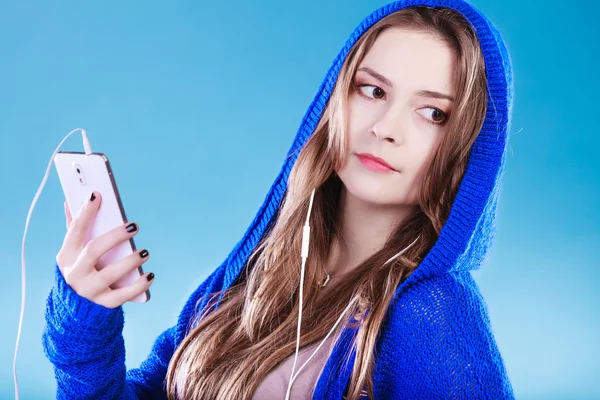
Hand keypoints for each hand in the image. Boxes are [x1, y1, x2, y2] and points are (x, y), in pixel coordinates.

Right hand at [56, 191, 153, 307]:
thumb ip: (74, 229)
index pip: (75, 231)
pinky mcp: (104, 304)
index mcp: (66, 256)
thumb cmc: (79, 271)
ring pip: (110, 274)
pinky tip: (150, 274)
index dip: (85, 212)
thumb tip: (70, 202)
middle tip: (134, 226)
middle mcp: (75, 273)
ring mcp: (89, 290)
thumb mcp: (71, 253)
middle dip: (114, 237)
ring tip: (145, 251)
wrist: (75, 309)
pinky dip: (139, 285)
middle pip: (94, 251)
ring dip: (130, 261)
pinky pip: (123, 295)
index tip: (97, 195)